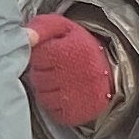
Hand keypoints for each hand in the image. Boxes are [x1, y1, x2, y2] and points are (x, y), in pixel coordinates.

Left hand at [22, 13, 116, 127]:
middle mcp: (76, 74)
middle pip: (38, 78)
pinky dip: (55, 105)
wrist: (111, 69)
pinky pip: (54, 112)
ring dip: (46, 90)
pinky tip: (63, 94)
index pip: (38, 57)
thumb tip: (27, 35)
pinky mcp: (79, 111)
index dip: (40, 56)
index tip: (50, 54)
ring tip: (59, 81)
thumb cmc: (81, 46)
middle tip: (54, 68)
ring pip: (43, 97)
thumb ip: (41, 26)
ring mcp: (78, 95)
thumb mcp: (64, 28)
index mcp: (72, 50)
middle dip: (41, 73)